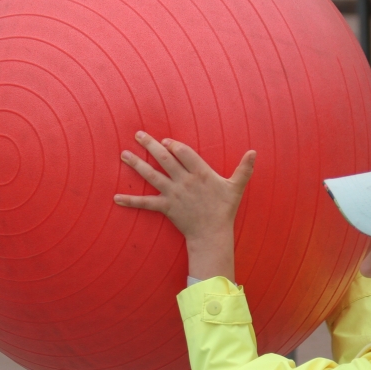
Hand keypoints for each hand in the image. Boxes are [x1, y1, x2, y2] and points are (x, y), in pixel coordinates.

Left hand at [114, 131, 254, 281]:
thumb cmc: (224, 210)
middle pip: (164, 159)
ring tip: (123, 154)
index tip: (165, 140)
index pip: (184, 153)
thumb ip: (244, 169)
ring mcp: (173, 194)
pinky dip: (130, 201)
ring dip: (136, 164)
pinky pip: (145, 203)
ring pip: (152, 175)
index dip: (174, 145)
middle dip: (150, 145)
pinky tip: (116, 198)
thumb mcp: (236, 187)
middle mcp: (184, 181)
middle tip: (138, 134)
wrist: (212, 235)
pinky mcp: (166, 207)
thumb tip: (254, 152)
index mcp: (201, 173)